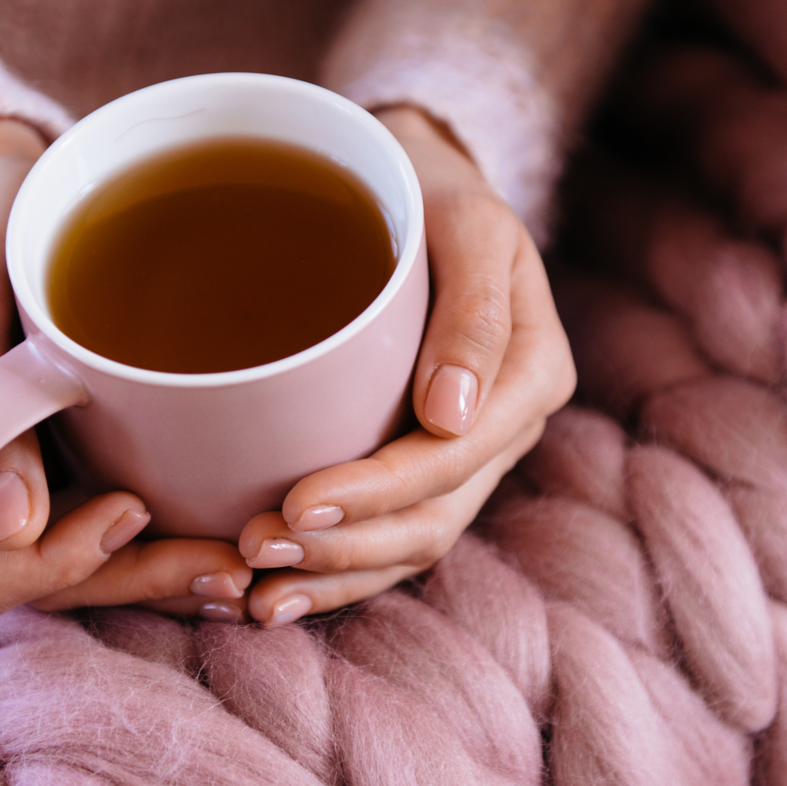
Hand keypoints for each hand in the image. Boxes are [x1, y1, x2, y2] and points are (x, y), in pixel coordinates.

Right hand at [0, 120, 250, 619]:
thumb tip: (9, 529)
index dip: (59, 562)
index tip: (134, 508)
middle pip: (39, 583)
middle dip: (132, 582)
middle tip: (228, 568)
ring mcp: (8, 477)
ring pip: (79, 568)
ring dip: (157, 577)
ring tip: (240, 569)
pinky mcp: (55, 457)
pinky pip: (100, 528)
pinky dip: (158, 544)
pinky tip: (218, 536)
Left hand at [238, 105, 575, 624]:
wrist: (422, 190)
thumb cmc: (436, 197)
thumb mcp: (469, 225)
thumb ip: (473, 314)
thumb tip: (450, 417)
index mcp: (531, 374)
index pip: (453, 459)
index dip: (378, 495)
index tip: (295, 504)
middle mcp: (505, 428)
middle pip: (432, 518)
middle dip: (345, 550)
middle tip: (255, 552)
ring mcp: (468, 454)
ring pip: (410, 543)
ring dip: (335, 576)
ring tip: (256, 595)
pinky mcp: (424, 462)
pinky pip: (390, 535)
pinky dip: (337, 571)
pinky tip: (279, 592)